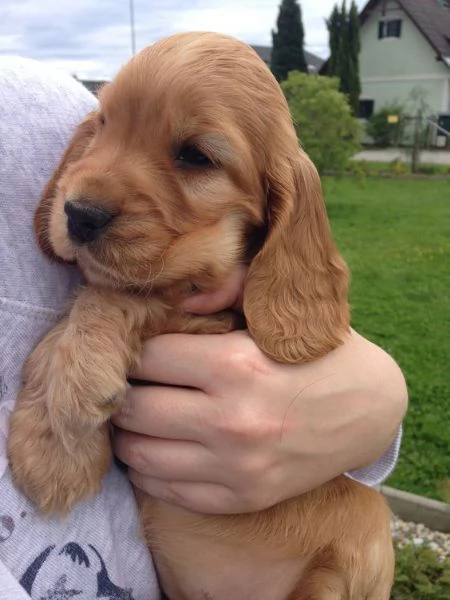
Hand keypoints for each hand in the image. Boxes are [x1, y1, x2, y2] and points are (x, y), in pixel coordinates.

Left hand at [113, 326, 406, 513]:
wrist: (371, 411)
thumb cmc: (320, 353)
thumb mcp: (279, 312)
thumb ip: (225, 288)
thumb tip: (171, 298)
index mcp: (237, 365)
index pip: (147, 356)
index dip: (136, 348)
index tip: (138, 346)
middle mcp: (232, 421)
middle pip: (134, 407)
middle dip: (123, 389)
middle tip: (129, 380)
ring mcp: (236, 469)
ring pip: (139, 454)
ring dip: (129, 431)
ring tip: (138, 413)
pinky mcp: (242, 499)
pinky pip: (166, 491)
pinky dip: (149, 468)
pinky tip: (159, 446)